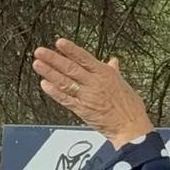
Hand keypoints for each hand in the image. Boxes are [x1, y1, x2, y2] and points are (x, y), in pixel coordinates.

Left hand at [31, 39, 154, 144]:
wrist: (131, 127)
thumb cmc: (129, 107)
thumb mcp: (123, 83)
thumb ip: (114, 71)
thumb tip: (113, 61)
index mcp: (104, 74)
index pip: (84, 58)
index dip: (71, 50)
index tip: (59, 42)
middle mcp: (94, 83)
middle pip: (71, 68)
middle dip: (54, 59)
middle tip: (40, 51)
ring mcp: (87, 97)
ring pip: (65, 82)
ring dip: (50, 73)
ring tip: (38, 64)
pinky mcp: (82, 110)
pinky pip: (66, 99)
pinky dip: (54, 92)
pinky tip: (45, 84)